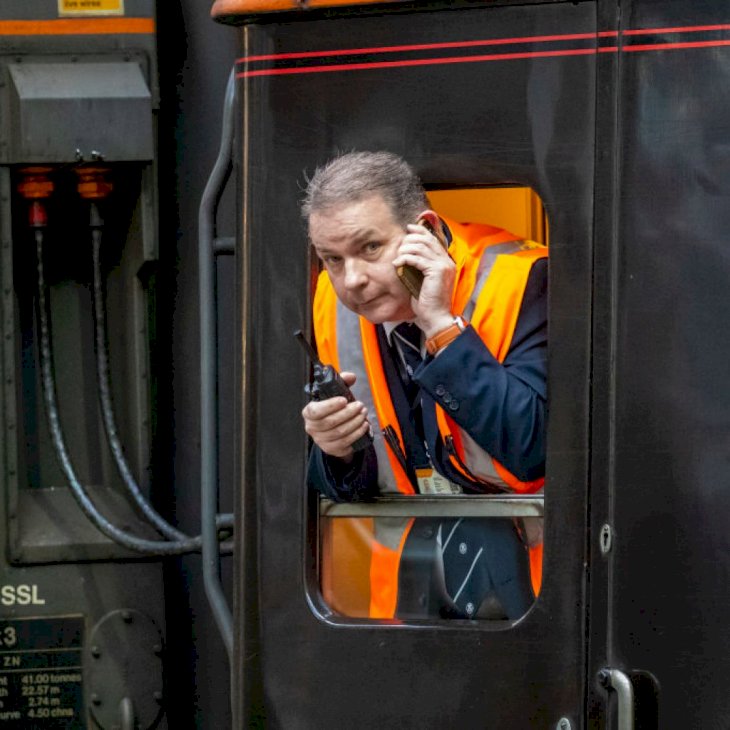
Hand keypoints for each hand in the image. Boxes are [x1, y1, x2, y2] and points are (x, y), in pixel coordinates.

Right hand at [301, 372, 370, 461]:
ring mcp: (321, 440)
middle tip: (360, 405)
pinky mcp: (331, 449)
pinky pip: (345, 443)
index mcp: (309, 412)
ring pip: (339, 433)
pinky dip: (357, 434)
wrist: (332, 429)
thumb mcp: (334, 394)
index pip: (315, 411)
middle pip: (330, 422)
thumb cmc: (332, 409)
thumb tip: (351, 377)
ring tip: (364, 414)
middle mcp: (312, 428)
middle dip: (348, 413)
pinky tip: (364, 426)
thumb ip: (341, 382)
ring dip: (355, 423)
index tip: (344, 400)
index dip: (330, 406)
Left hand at [392, 214, 455, 336]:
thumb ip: (419, 265)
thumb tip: (406, 253)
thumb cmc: (427, 302)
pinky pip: (417, 259)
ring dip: (405, 250)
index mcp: (445, 262)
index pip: (433, 239)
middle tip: (399, 247)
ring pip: (420, 247)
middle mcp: (447, 261)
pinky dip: (405, 259)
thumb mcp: (422, 280)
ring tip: (397, 257)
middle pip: (426, 240)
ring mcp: (443, 265)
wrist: (435, 317)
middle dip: (410, 239)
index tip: (408, 228)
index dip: (420, 231)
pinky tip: (397, 264)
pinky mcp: (436, 271)